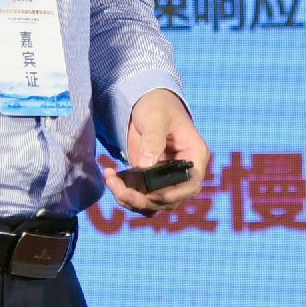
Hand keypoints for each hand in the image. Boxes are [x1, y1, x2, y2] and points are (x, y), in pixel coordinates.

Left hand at [102, 88, 210, 216]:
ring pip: (152, 203)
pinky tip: (111, 177)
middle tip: (120, 190)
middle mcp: (183, 171)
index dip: (173, 194)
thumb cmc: (158, 105)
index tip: (150, 194)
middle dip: (143, 199)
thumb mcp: (156, 117)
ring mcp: (166, 178)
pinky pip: (140, 196)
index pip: (191, 184)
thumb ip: (153, 140)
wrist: (147, 103)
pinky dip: (125, 193)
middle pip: (168, 199)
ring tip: (111, 180)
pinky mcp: (150, 179)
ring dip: (131, 199)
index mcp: (195, 155)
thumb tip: (146, 166)